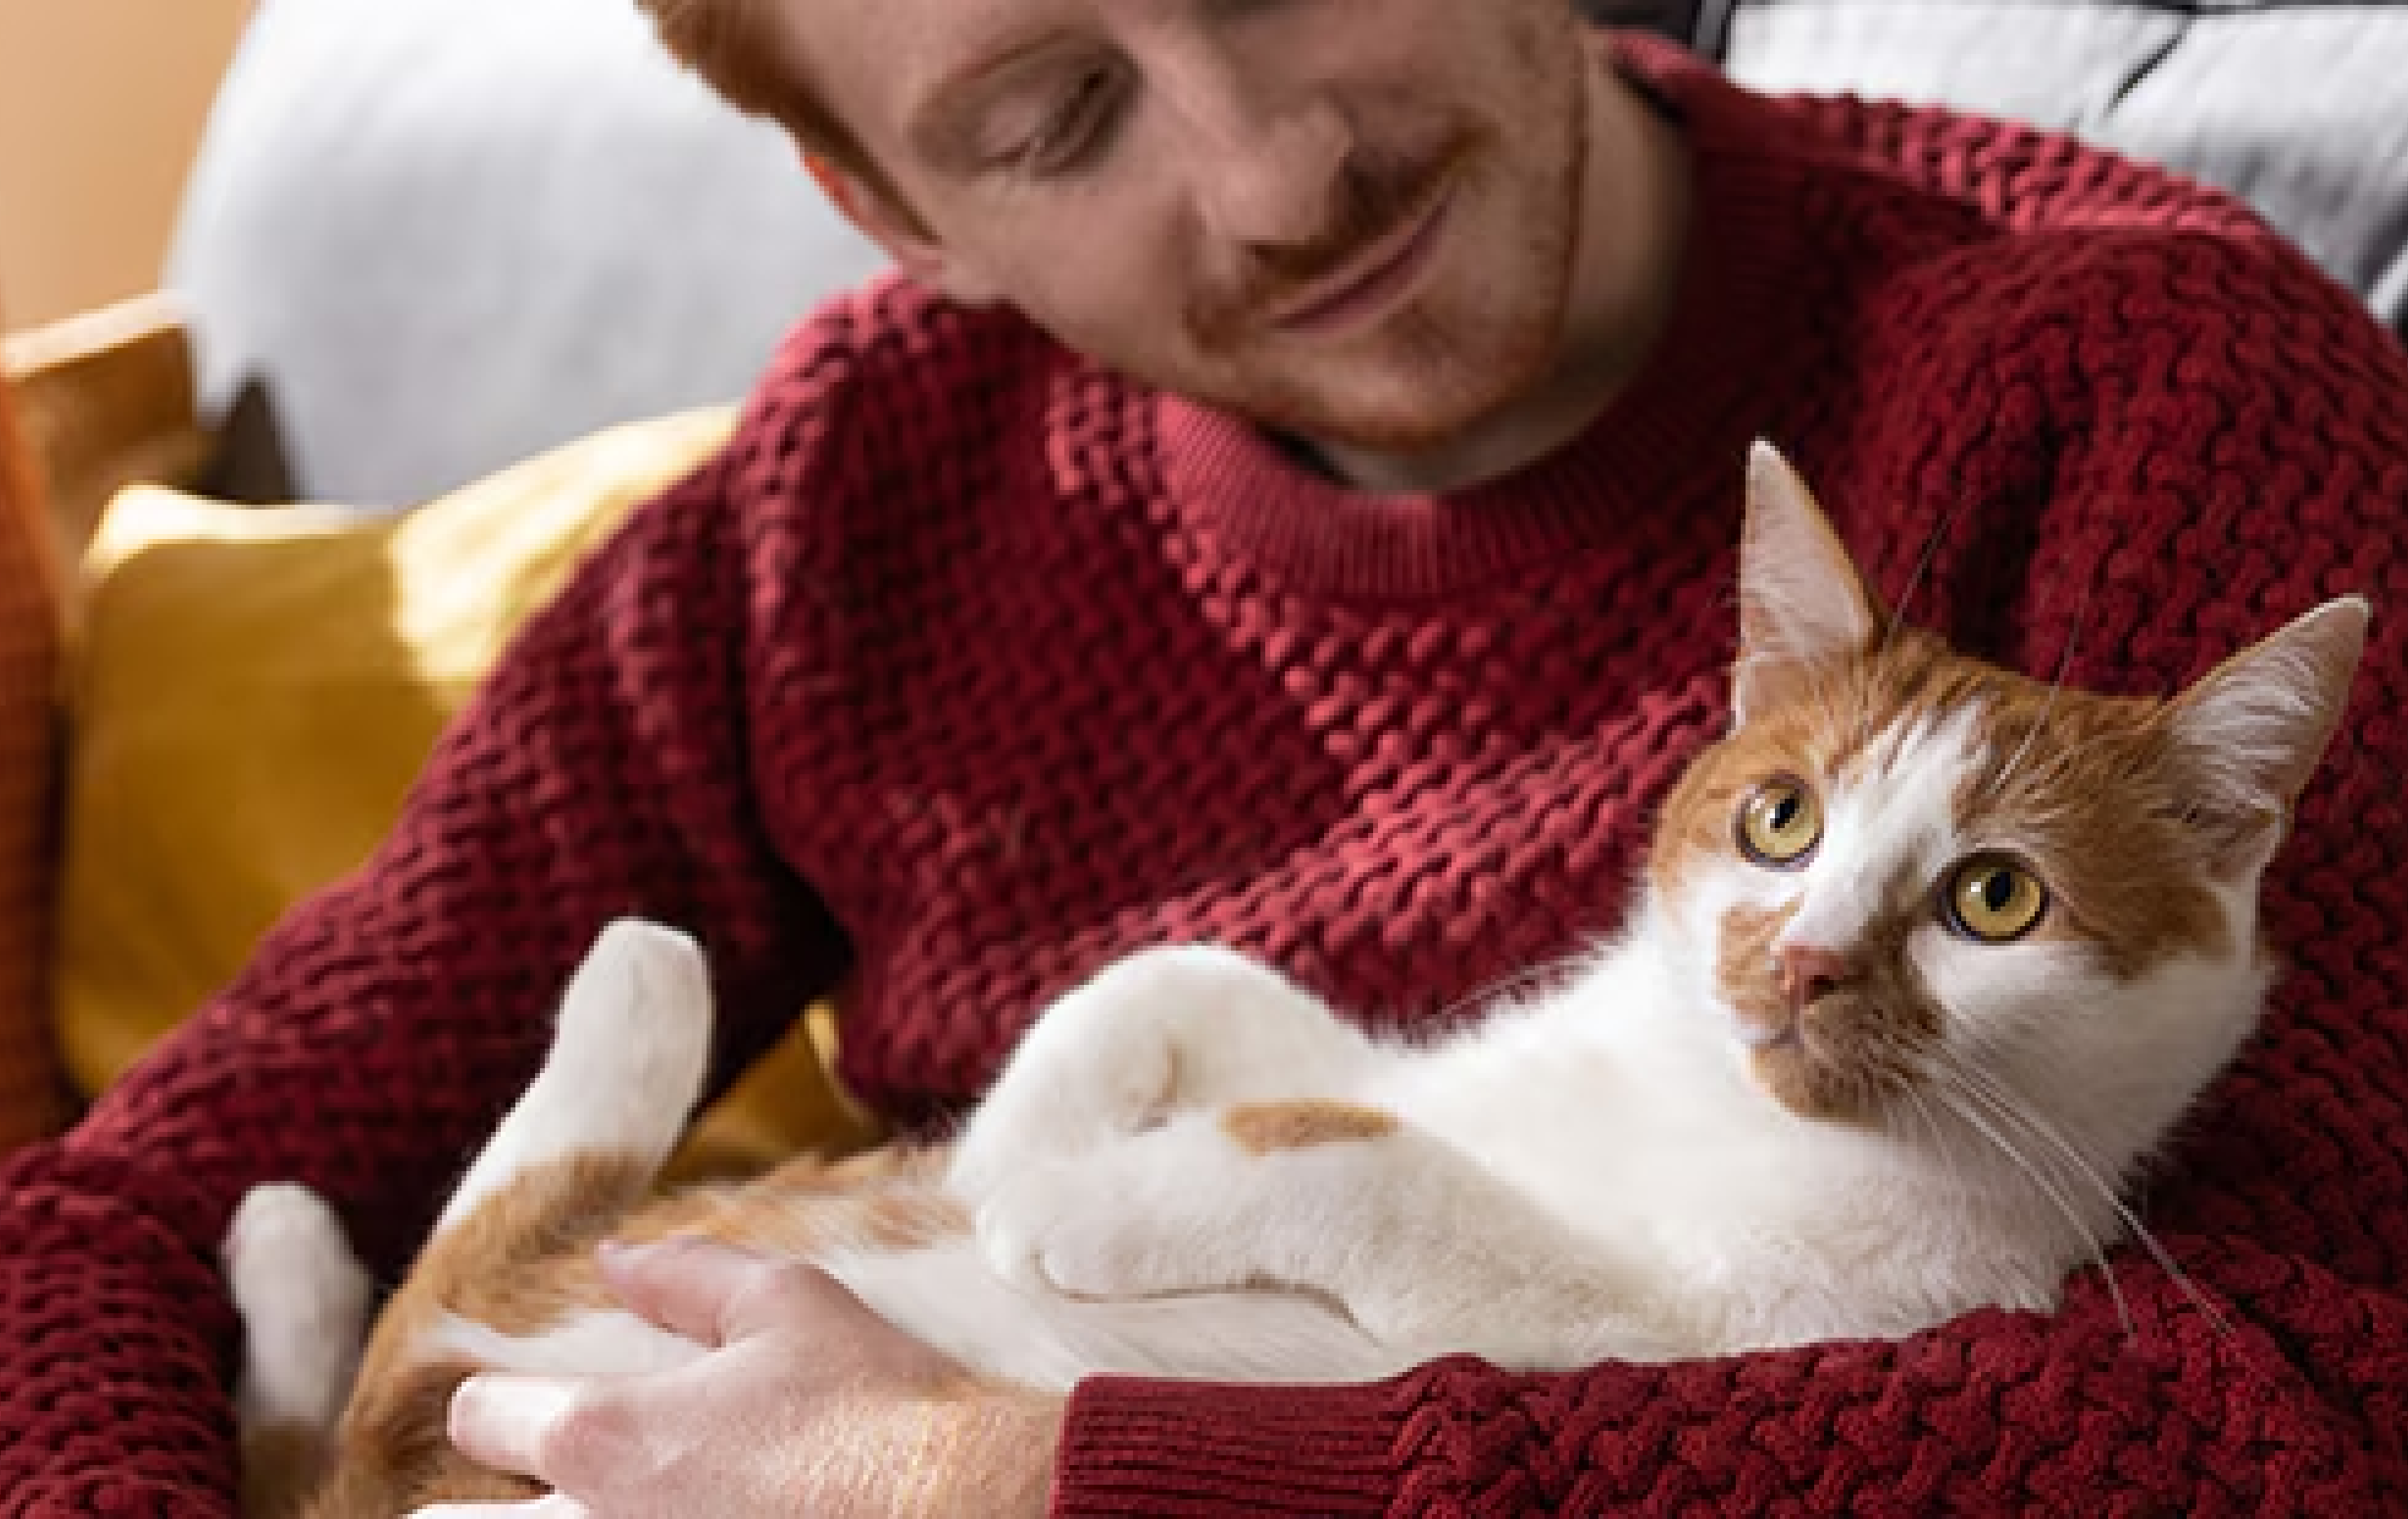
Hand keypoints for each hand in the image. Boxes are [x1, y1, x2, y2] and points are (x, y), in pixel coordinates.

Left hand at [413, 1236, 1060, 1516]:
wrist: (963, 1512)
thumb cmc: (876, 1407)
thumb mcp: (788, 1307)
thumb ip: (685, 1277)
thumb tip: (611, 1258)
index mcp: (603, 1436)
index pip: (480, 1418)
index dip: (499, 1401)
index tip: (528, 1404)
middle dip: (474, 1508)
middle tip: (545, 1489)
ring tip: (621, 1504)